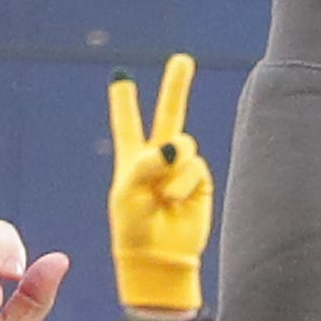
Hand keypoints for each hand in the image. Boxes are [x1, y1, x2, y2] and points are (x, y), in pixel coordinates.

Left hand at [108, 51, 215, 317]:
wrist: (159, 261)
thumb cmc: (135, 229)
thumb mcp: (127, 193)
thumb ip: (146, 162)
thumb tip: (176, 144)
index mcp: (132, 159)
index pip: (127, 123)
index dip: (124, 101)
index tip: (120, 78)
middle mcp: (158, 159)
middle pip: (168, 115)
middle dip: (176, 87)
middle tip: (183, 60)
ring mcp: (180, 170)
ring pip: (183, 143)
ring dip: (172, 166)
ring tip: (163, 196)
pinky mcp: (199, 183)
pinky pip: (195, 166)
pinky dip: (183, 183)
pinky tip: (174, 202)